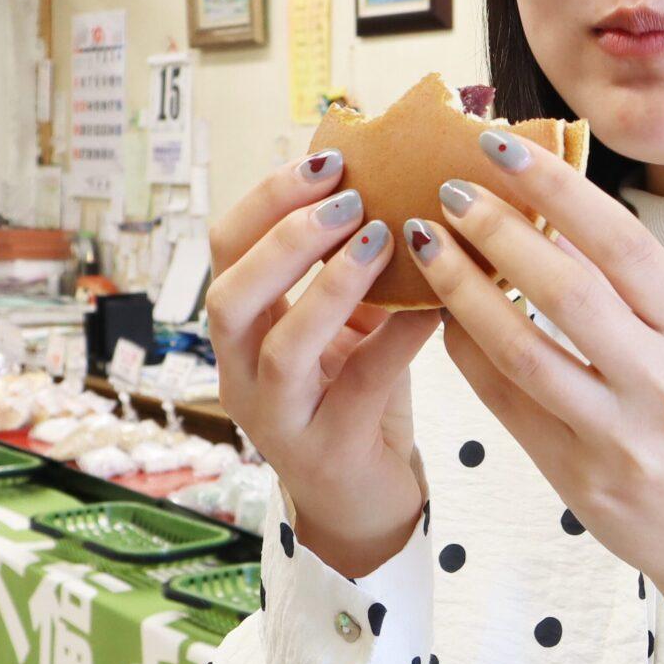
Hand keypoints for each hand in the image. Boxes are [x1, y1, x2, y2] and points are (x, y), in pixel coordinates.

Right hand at [204, 149, 439, 557]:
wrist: (366, 504)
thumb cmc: (356, 400)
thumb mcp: (348, 326)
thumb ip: (353, 268)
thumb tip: (398, 178)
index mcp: (242, 329)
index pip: (226, 247)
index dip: (269, 197)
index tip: (329, 159)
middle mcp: (242, 372)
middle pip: (230, 294)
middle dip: (286, 238)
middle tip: (347, 197)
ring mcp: (279, 418)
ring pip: (280, 345)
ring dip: (329, 285)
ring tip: (379, 239)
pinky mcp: (328, 451)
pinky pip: (361, 384)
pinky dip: (399, 336)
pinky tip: (437, 304)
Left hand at [397, 129, 663, 609]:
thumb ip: (643, 296)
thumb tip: (558, 223)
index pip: (623, 244)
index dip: (558, 189)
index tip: (504, 148)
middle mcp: (663, 382)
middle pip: (566, 289)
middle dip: (498, 229)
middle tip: (449, 189)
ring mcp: (617, 435)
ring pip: (522, 348)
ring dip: (464, 288)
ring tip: (427, 243)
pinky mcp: (576, 477)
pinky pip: (506, 402)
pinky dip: (469, 351)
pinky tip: (443, 314)